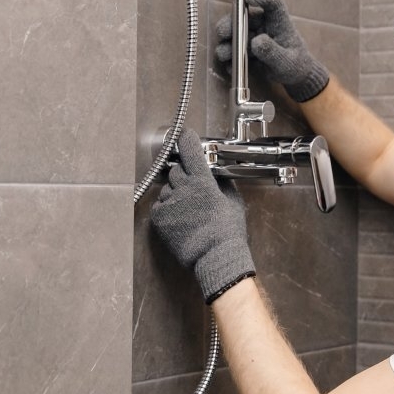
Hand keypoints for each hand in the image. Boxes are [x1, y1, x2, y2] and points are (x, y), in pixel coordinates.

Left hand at [150, 129, 255, 303]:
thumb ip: (223, 184)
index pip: (190, 151)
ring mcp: (169, 203)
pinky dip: (167, 209)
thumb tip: (217, 173)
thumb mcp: (234, 202)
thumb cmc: (228, 232)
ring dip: (175, 194)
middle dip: (183, 175)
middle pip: (176, 170)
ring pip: (167, 189)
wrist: (215, 258)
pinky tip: (179, 219)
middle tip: (191, 189)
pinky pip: (160, 205)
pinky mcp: (159, 218)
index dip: (186, 140)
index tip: (184, 135)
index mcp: (203, 182)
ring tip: (187, 210)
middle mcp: (183, 189)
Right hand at [216, 0, 329, 102]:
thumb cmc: (295, 65)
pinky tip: (232, 68)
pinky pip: (232, 52)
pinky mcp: (244, 50)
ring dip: (227, 43)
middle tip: (223, 32)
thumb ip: (273, 52)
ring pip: (234, 34)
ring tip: (225, 54)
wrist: (293, 79)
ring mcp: (252, 37)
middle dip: (231, 23)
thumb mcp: (287, 63)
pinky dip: (229, 59)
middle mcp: (263, 26)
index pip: (272, 3)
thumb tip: (256, 42)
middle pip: (244, 17)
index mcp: (279, 22)